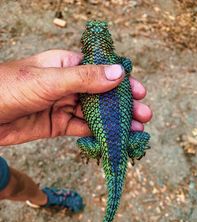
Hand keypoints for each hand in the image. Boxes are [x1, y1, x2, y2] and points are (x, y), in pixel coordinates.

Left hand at [0, 50, 151, 145]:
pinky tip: (111, 140)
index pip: (102, 71)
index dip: (122, 81)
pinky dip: (97, 134)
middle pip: (102, 95)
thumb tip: (119, 73)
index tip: (140, 92)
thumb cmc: (11, 88)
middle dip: (123, 106)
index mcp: (67, 66)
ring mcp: (64, 106)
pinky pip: (82, 129)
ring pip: (94, 115)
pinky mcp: (58, 125)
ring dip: (114, 123)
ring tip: (134, 130)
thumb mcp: (51, 80)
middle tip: (144, 116)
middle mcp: (69, 85)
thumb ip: (85, 78)